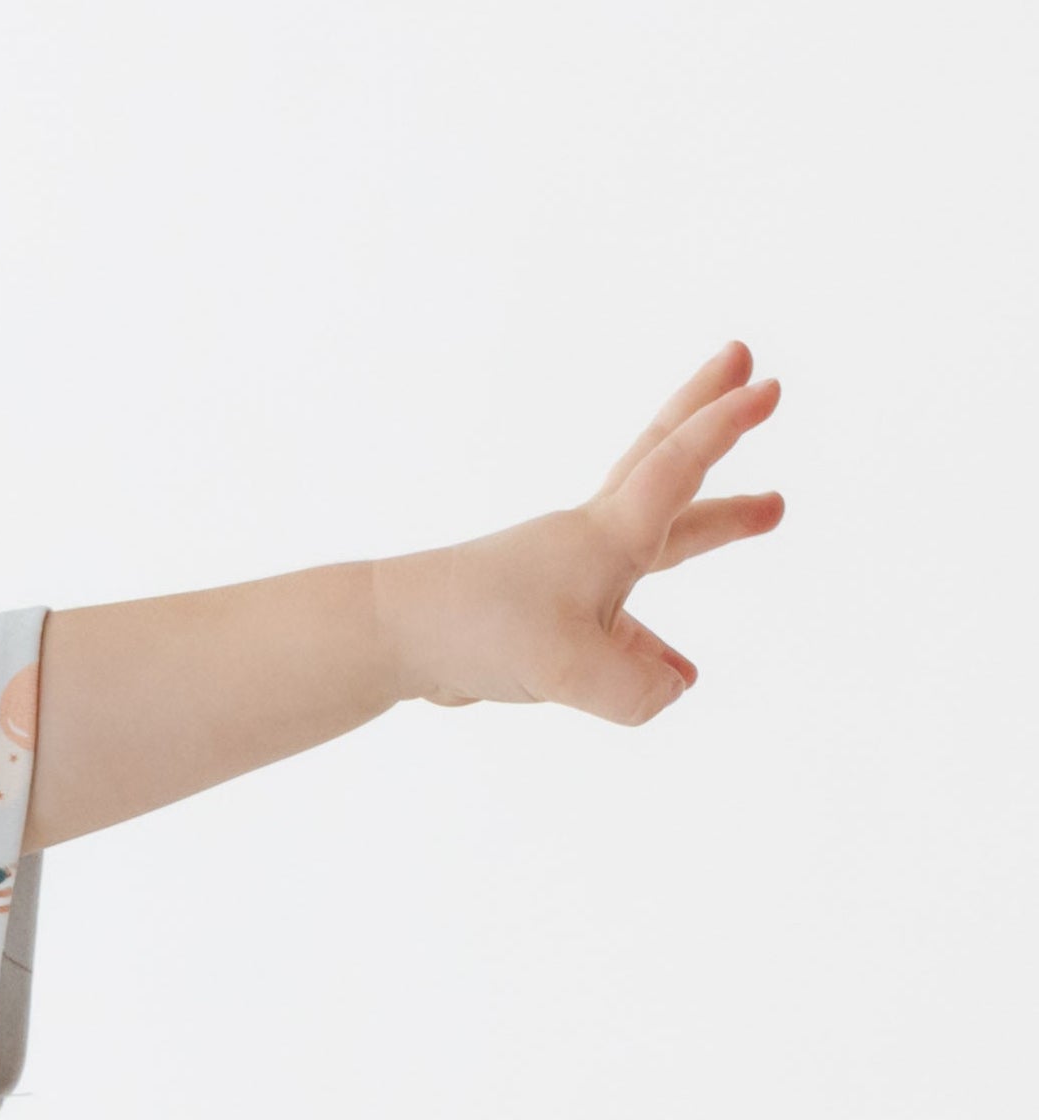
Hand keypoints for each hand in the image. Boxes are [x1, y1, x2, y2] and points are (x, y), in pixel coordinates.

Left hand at [387, 342, 784, 723]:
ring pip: (657, 542)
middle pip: (665, 467)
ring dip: (712, 525)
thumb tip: (672, 691)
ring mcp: (569, 582)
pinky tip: (676, 673)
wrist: (397, 640)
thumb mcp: (567, 669)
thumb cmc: (479, 631)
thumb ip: (632, 685)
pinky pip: (620, 627)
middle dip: (713, 420)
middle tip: (758, 379)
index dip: (724, 427)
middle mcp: (592, 545)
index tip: (768, 386)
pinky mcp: (547, 624)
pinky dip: (652, 643)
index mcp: (607, 537)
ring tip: (771, 510)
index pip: (678, 467)